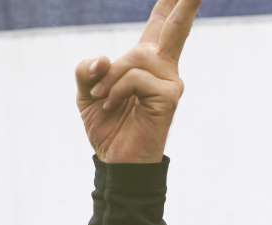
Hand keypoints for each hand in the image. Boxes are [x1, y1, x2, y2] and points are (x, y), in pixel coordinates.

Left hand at [75, 0, 201, 162]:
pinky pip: (133, 78)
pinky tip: (112, 105)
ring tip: (104, 100)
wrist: (118, 161)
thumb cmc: (107, 126)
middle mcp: (163, 68)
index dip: (171, 4)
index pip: (160, 25)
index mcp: (146, 62)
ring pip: (133, 58)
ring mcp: (170, 82)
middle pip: (174, 28)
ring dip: (109, 80)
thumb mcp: (87, 91)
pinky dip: (115, 91)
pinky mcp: (170, 96)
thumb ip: (89, 70)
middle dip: (185, 5)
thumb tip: (104, 59)